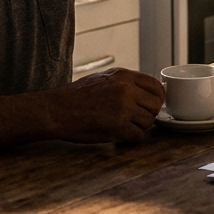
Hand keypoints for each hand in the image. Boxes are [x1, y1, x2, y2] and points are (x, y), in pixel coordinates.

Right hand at [46, 68, 164, 142]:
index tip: (150, 105)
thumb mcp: (103, 77)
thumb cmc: (76, 95)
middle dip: (149, 114)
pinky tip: (119, 133)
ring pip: (148, 121)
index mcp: (124, 76)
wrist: (56, 110)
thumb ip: (125, 82)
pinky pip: (137, 135)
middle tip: (137, 119)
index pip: (156, 86)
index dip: (157, 98)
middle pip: (155, 105)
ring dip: (139, 127)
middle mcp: (126, 89)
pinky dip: (130, 138)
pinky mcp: (117, 126)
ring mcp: (123, 108)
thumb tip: (145, 91)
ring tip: (124, 126)